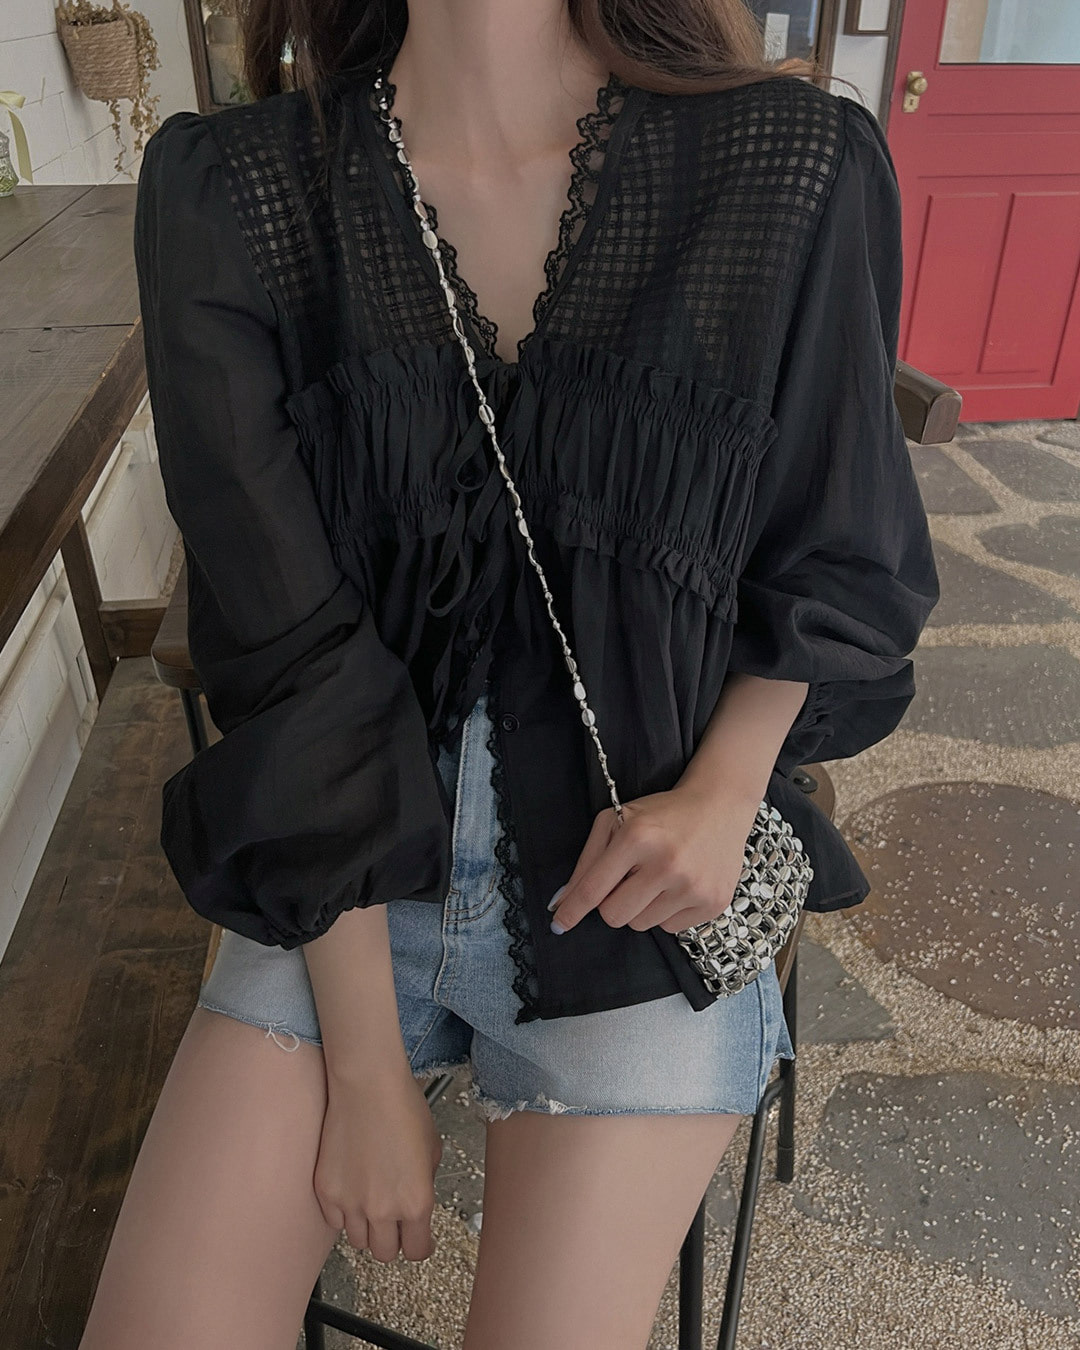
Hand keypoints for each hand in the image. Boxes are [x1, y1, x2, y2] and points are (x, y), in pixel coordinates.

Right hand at [313, 1060, 442, 1262]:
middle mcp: (383, 1210)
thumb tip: (416, 1202)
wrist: (367, 1085)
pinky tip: (351, 1192)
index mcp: (416, 1202)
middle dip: (392, 1239)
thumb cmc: (403, 1107)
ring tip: (371, 1202)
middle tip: (394, 1222)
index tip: (419, 1240)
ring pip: (358, 1241)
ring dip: (367, 1228)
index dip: (420, 1245)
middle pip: (385, 1253)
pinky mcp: (326, 1192)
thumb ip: (425, 1185)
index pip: (417, 1251)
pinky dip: (343, 1214)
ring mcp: (351, 1203)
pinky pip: (335, 1221)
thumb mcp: (432, 1148)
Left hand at [549, 782, 760, 935]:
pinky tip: (678, 885)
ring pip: (642, 925)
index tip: (558, 925)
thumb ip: (587, 862)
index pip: (593, 889)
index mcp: (637, 838)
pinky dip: (667, 911)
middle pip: (615, 916)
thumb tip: (562, 902)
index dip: (571, 910)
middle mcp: (667, 864)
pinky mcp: (713, 902)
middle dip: (611, 904)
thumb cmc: (661, 814)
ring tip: (657, 879)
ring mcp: (693, 886)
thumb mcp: (616, 822)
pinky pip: (670, 928)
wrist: (720, 806)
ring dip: (641, 907)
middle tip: (626, 881)